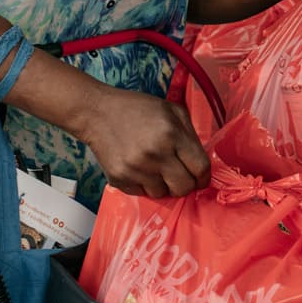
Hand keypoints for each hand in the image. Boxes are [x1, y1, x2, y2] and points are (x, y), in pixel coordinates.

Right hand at [78, 85, 209, 197]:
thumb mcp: (172, 110)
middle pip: (184, 188)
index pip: (200, 168)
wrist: (97, 113)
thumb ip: (190, 134)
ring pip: (163, 194)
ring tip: (156, 167)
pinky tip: (140, 168)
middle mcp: (155, 155)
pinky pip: (142, 194)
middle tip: (180, 174)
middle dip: (186, 184)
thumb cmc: (139, 109)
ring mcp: (136, 170)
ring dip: (164, 185)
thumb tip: (201, 162)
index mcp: (172, 135)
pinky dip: (145, 185)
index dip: (204, 176)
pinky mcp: (119, 180)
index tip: (200, 177)